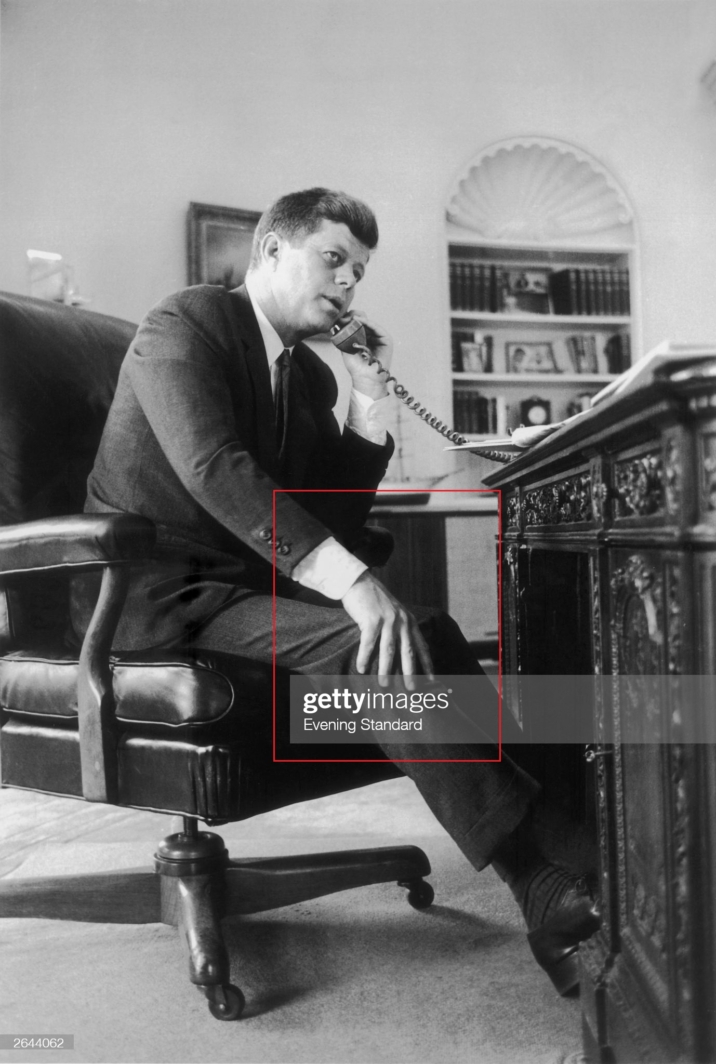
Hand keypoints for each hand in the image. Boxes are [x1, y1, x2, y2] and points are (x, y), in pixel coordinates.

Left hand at [337, 310, 392, 400]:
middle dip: (352, 317)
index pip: (357, 325)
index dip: (348, 320)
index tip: (339, 320)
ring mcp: (379, 338)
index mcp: (363, 339)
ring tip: (349, 319)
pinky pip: (377, 327)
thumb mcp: (345, 349)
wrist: (365, 378)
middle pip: (363, 321)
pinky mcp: (386, 340)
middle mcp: (372, 337)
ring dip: (358, 319)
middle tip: (343, 318)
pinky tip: (358, 320)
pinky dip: (368, 322)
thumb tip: (335, 325)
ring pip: (369, 323)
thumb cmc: (356, 367)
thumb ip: (342, 337)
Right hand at [341, 571, 434, 687]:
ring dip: (386, 669)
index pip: (421, 646)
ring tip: (384, 685)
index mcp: (409, 621)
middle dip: (410, 672)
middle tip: (412, 689)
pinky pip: (368, 642)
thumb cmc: (374, 599)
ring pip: (388, 650)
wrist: (359, 581)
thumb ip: (400, 627)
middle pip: (407, 651)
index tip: (432, 679)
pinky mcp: (371, 619)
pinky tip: (361, 669)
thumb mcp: (394, 611)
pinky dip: (364, 657)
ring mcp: (387, 620)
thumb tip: (402, 649)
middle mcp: (401, 621)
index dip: (427, 664)